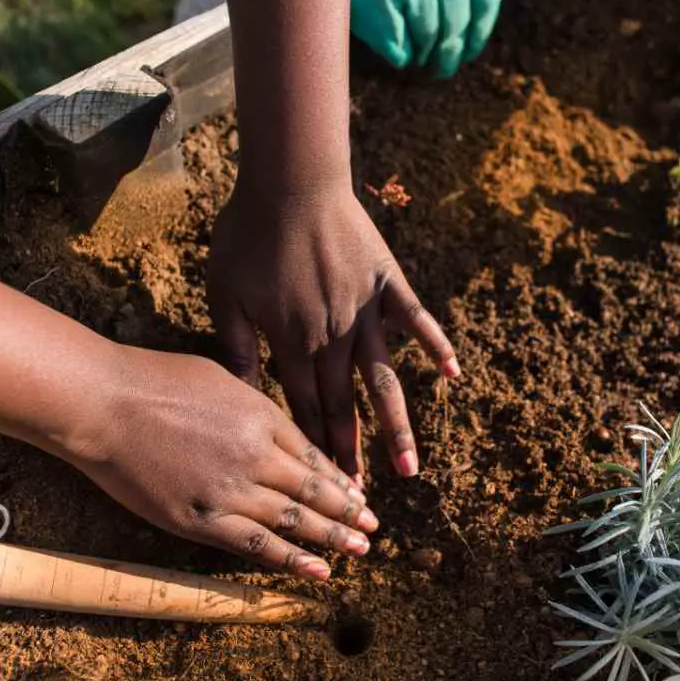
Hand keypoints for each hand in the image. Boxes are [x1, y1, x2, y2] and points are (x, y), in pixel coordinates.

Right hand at [65, 344, 377, 579]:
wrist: (105, 404)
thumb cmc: (153, 381)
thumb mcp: (218, 376)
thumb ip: (253, 404)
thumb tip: (274, 425)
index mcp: (261, 415)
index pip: (311, 455)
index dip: (338, 478)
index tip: (358, 493)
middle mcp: (256, 455)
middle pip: (312, 490)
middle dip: (347, 510)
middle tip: (374, 526)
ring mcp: (230, 490)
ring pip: (293, 520)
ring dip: (331, 536)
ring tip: (360, 549)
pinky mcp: (200, 520)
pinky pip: (255, 544)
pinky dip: (290, 558)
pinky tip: (318, 570)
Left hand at [207, 177, 459, 484]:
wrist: (289, 181)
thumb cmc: (248, 234)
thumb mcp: (225, 293)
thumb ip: (235, 347)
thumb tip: (241, 394)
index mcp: (291, 342)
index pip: (302, 409)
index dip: (311, 449)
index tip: (320, 488)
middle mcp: (333, 337)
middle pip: (342, 406)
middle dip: (349, 454)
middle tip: (358, 499)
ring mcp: (364, 311)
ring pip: (382, 380)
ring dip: (395, 427)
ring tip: (410, 469)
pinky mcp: (387, 282)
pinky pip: (416, 320)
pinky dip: (436, 347)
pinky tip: (454, 377)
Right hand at [350, 0, 555, 75]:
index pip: (486, 0)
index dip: (477, 34)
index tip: (468, 52)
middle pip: (458, 26)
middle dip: (450, 54)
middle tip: (440, 69)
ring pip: (430, 39)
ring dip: (425, 55)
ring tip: (417, 60)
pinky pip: (399, 47)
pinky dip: (399, 56)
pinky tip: (394, 54)